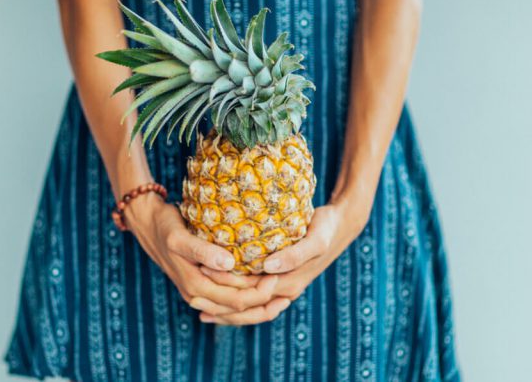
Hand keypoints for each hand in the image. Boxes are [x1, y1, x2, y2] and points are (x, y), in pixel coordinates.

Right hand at [123, 193, 279, 312]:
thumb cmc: (166, 227)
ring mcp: (199, 294)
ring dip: (259, 305)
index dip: (261, 292)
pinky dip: (248, 299)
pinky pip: (229, 301)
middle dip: (265, 301)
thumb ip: (203, 251)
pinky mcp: (202, 286)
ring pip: (236, 309)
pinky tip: (265, 291)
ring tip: (283, 293)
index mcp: (196, 286)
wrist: (148, 225)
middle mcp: (198, 296)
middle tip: (288, 284)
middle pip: (240, 309)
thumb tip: (229, 264)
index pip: (238, 300)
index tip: (279, 275)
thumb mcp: (180, 236)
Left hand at [196, 203, 368, 324]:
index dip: (226, 289)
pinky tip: (214, 291)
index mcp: (289, 284)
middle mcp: (283, 290)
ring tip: (196, 301)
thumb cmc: (326, 228)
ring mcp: (280, 287)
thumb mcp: (316, 240)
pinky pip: (252, 294)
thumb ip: (294, 255)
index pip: (251, 297)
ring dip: (222, 305)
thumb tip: (267, 267)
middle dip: (218, 303)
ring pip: (247, 305)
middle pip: (245, 306)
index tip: (203, 273)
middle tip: (191, 291)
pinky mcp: (277, 278)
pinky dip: (232, 297)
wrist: (340, 225)